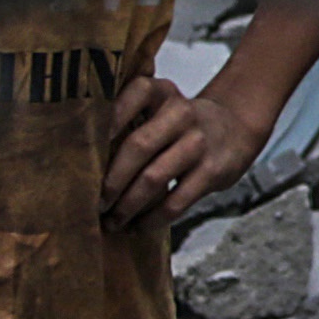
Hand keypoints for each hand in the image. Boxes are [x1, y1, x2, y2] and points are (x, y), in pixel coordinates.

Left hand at [98, 73, 268, 230]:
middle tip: (94, 202)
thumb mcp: (160, 106)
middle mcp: (180, 112)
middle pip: (138, 146)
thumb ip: (129, 120)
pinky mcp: (213, 171)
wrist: (236, 127)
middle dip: (110, 180)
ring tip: (112, 221)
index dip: (107, 121)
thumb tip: (84, 162)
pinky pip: (176, 201)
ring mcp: (199, 142)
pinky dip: (153, 219)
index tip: (82, 149)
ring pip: (154, 179)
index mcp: (161, 92)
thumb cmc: (181, 124)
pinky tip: (139, 226)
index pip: (131, 97)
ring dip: (127, 205)